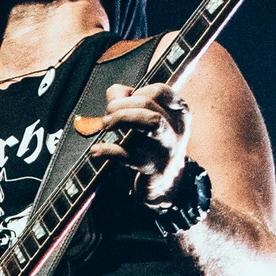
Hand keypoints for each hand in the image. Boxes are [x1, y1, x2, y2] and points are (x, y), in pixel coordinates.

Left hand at [89, 78, 191, 205]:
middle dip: (121, 106)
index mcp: (179, 112)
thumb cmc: (152, 144)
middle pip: (149, 103)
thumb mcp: (148, 119)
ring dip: (122, 118)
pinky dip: (109, 151)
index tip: (122, 104)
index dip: (136, 93)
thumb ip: (129, 99)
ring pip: (151, 122)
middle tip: (107, 117)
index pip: (159, 91)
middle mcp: (178, 128)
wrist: (164, 184)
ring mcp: (169, 149)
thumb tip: (115, 93)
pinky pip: (131, 155)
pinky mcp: (156, 169)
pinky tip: (96, 151)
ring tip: (105, 125)